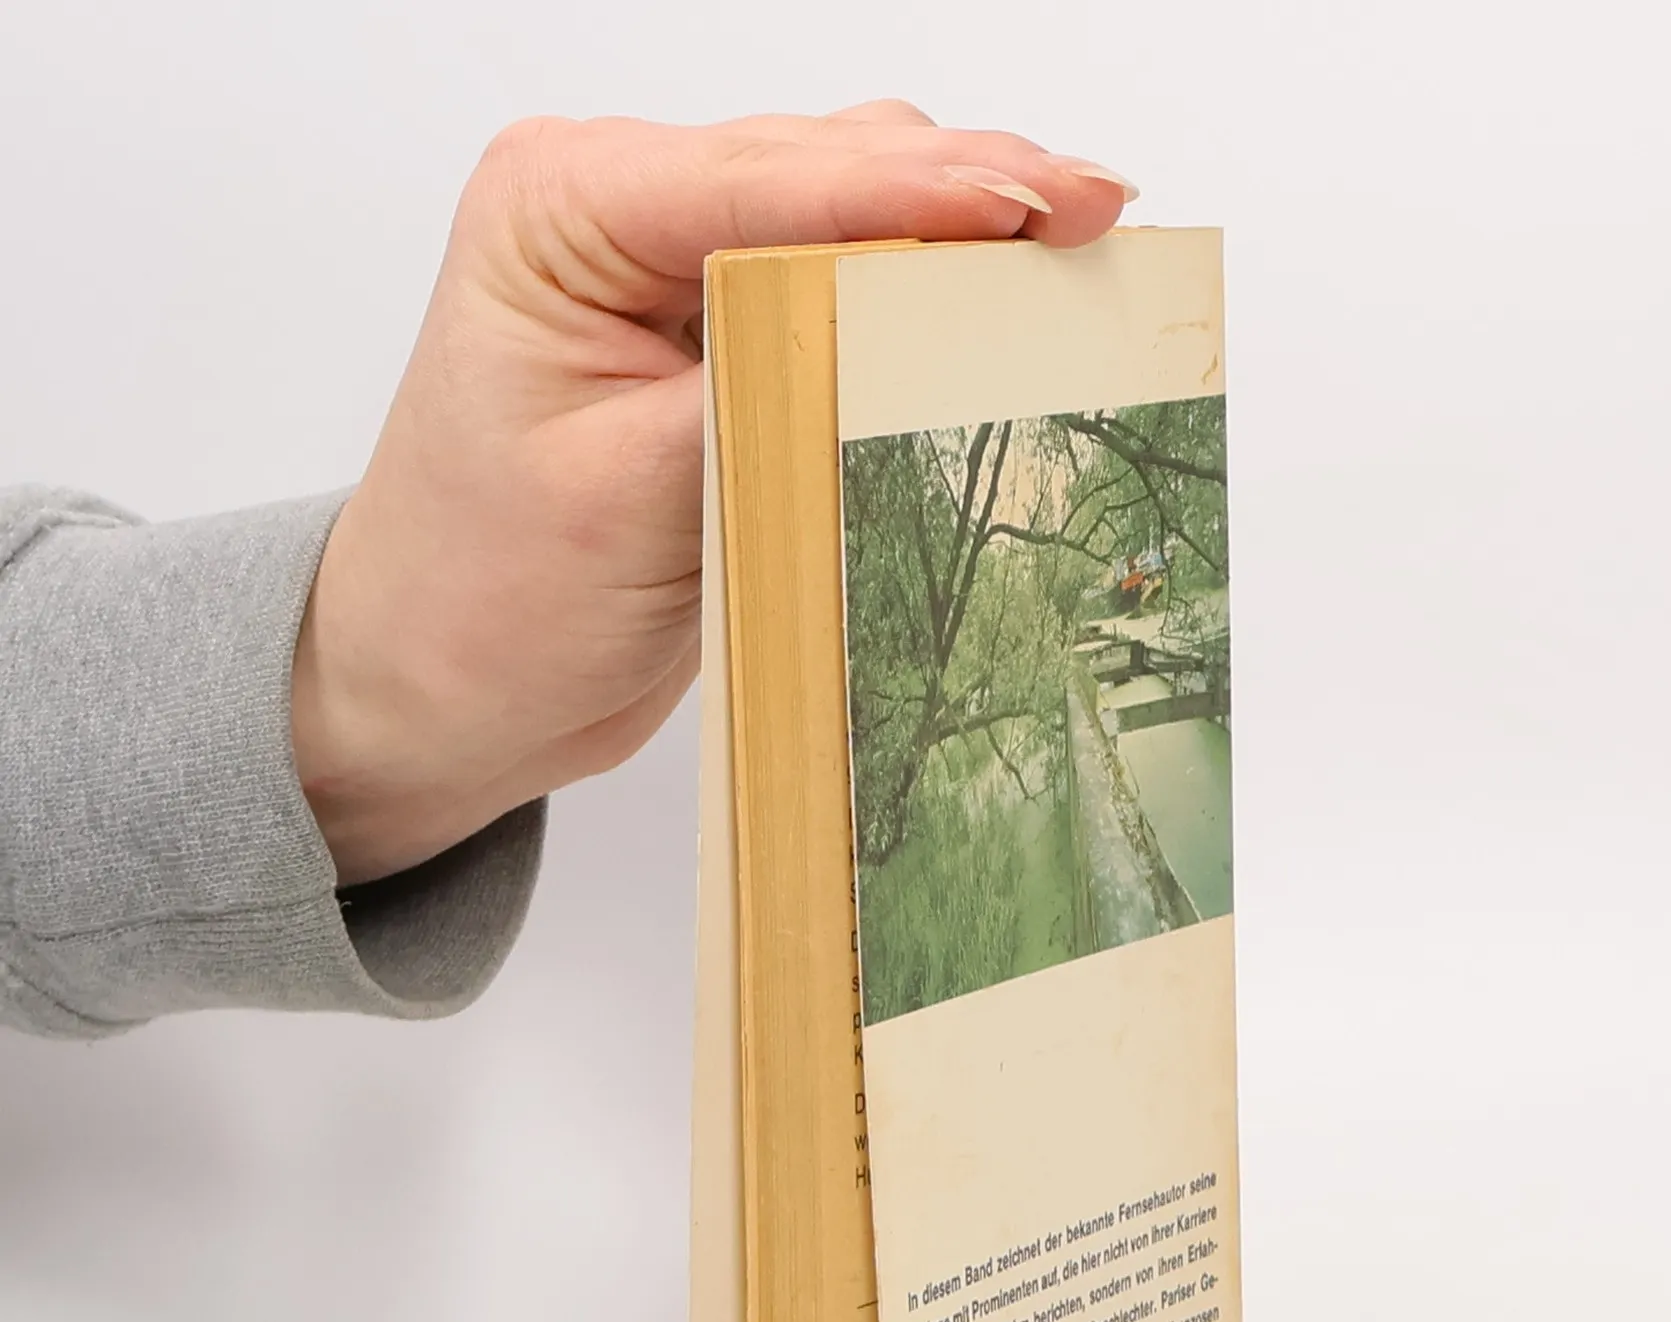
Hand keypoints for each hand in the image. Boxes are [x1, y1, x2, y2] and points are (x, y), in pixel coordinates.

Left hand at [292, 104, 1137, 884]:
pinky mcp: (727, 339)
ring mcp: (679, 269)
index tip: (1042, 202)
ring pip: (855, 211)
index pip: (768, 179)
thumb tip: (907, 325)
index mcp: (561, 210)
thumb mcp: (627, 497)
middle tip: (1101, 220)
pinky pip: (849, 292)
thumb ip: (762, 391)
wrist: (448, 684)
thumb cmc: (487, 599)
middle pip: (829, 168)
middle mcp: (622, 211)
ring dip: (964, 235)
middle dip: (969, 192)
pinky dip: (931, 297)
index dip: (917, 190)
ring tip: (1081, 254)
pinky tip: (1005, 306)